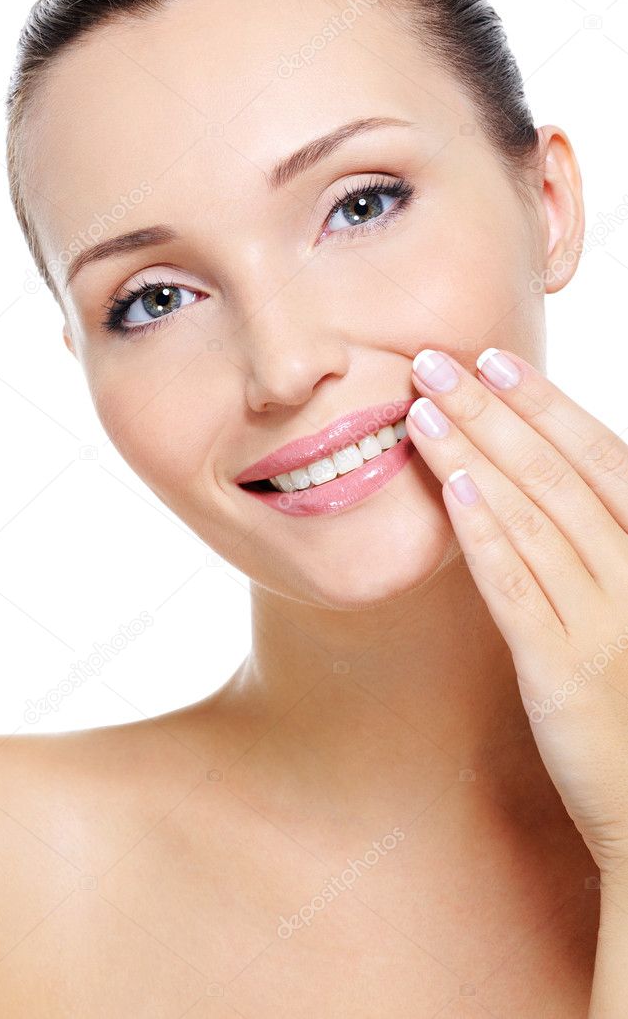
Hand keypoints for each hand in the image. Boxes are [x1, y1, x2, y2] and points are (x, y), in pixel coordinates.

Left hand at [405, 346, 627, 884]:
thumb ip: (593, 542)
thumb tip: (533, 480)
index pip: (598, 457)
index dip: (543, 404)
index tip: (493, 360)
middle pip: (556, 473)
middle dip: (493, 411)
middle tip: (436, 362)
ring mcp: (603, 618)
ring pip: (533, 516)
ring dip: (475, 454)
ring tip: (424, 409)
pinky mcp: (561, 666)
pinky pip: (518, 585)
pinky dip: (485, 531)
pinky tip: (451, 488)